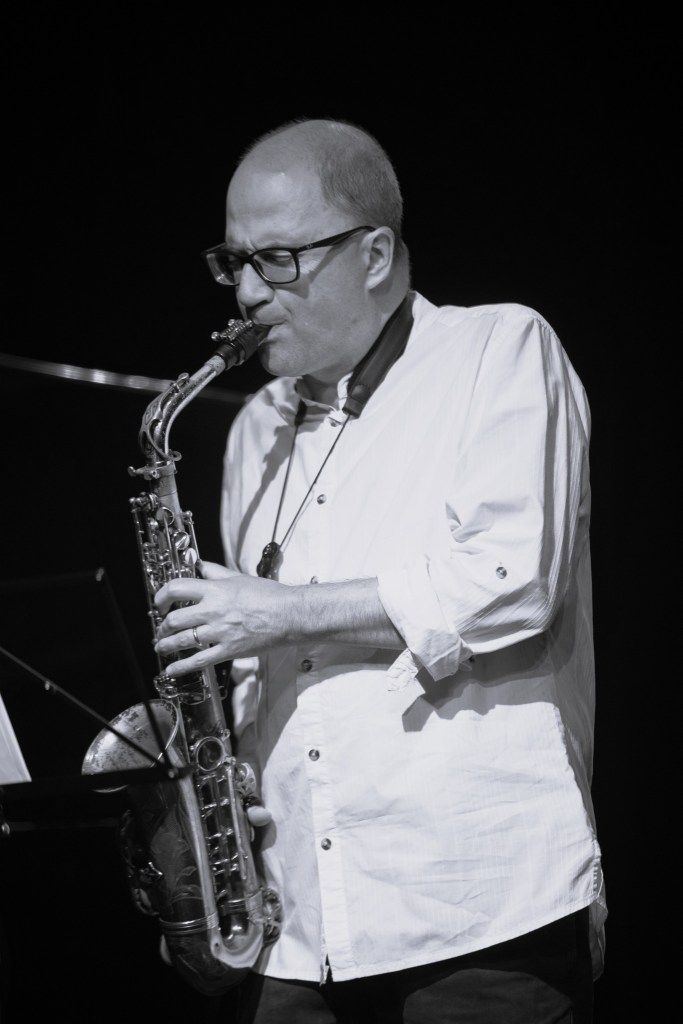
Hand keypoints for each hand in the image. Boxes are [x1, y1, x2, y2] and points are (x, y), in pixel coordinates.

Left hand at [153, 561, 286, 676]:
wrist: (289, 614)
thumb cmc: (269, 595)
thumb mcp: (239, 577)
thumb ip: (216, 572)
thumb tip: (200, 565)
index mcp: (215, 590)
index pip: (176, 589)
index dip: (161, 597)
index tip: (159, 603)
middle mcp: (213, 610)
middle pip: (174, 619)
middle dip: (161, 627)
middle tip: (160, 630)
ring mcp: (220, 632)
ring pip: (182, 640)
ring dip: (166, 645)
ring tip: (161, 647)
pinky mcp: (229, 650)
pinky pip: (199, 660)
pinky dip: (181, 666)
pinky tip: (172, 669)